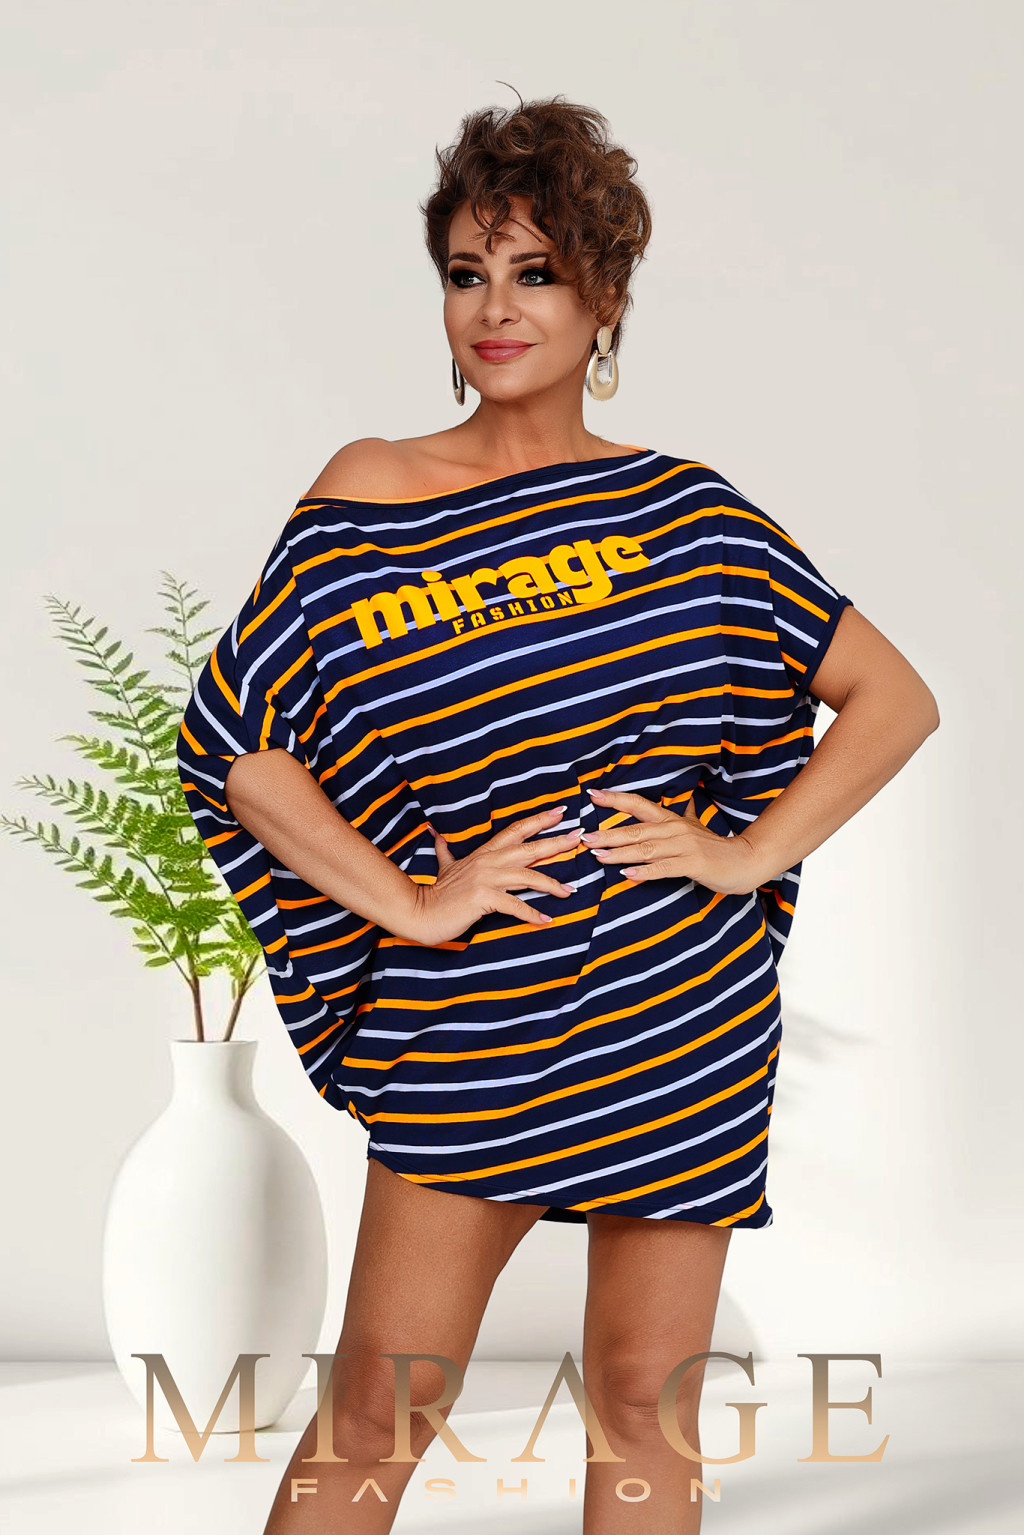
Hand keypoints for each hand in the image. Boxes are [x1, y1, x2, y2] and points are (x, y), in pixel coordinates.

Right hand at [407, 807, 579, 945]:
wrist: (420, 911)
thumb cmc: (437, 892)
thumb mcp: (444, 866)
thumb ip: (445, 850)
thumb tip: (436, 835)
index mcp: (484, 853)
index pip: (516, 830)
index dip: (539, 820)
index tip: (560, 812)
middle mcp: (488, 862)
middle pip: (529, 848)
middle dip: (556, 842)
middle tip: (579, 836)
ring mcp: (485, 879)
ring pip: (527, 876)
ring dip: (552, 884)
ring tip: (571, 891)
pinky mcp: (483, 898)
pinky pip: (514, 905)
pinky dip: (531, 914)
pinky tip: (546, 920)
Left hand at [579, 787, 762, 895]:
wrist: (746, 860)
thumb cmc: (715, 848)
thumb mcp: (694, 827)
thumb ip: (681, 816)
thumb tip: (676, 803)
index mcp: (671, 820)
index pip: (639, 805)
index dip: (616, 800)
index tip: (593, 795)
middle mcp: (675, 829)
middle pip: (636, 829)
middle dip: (608, 834)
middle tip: (585, 838)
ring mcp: (684, 846)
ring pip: (645, 849)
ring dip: (620, 854)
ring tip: (599, 857)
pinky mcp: (693, 864)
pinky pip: (664, 868)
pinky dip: (645, 872)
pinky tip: (628, 876)